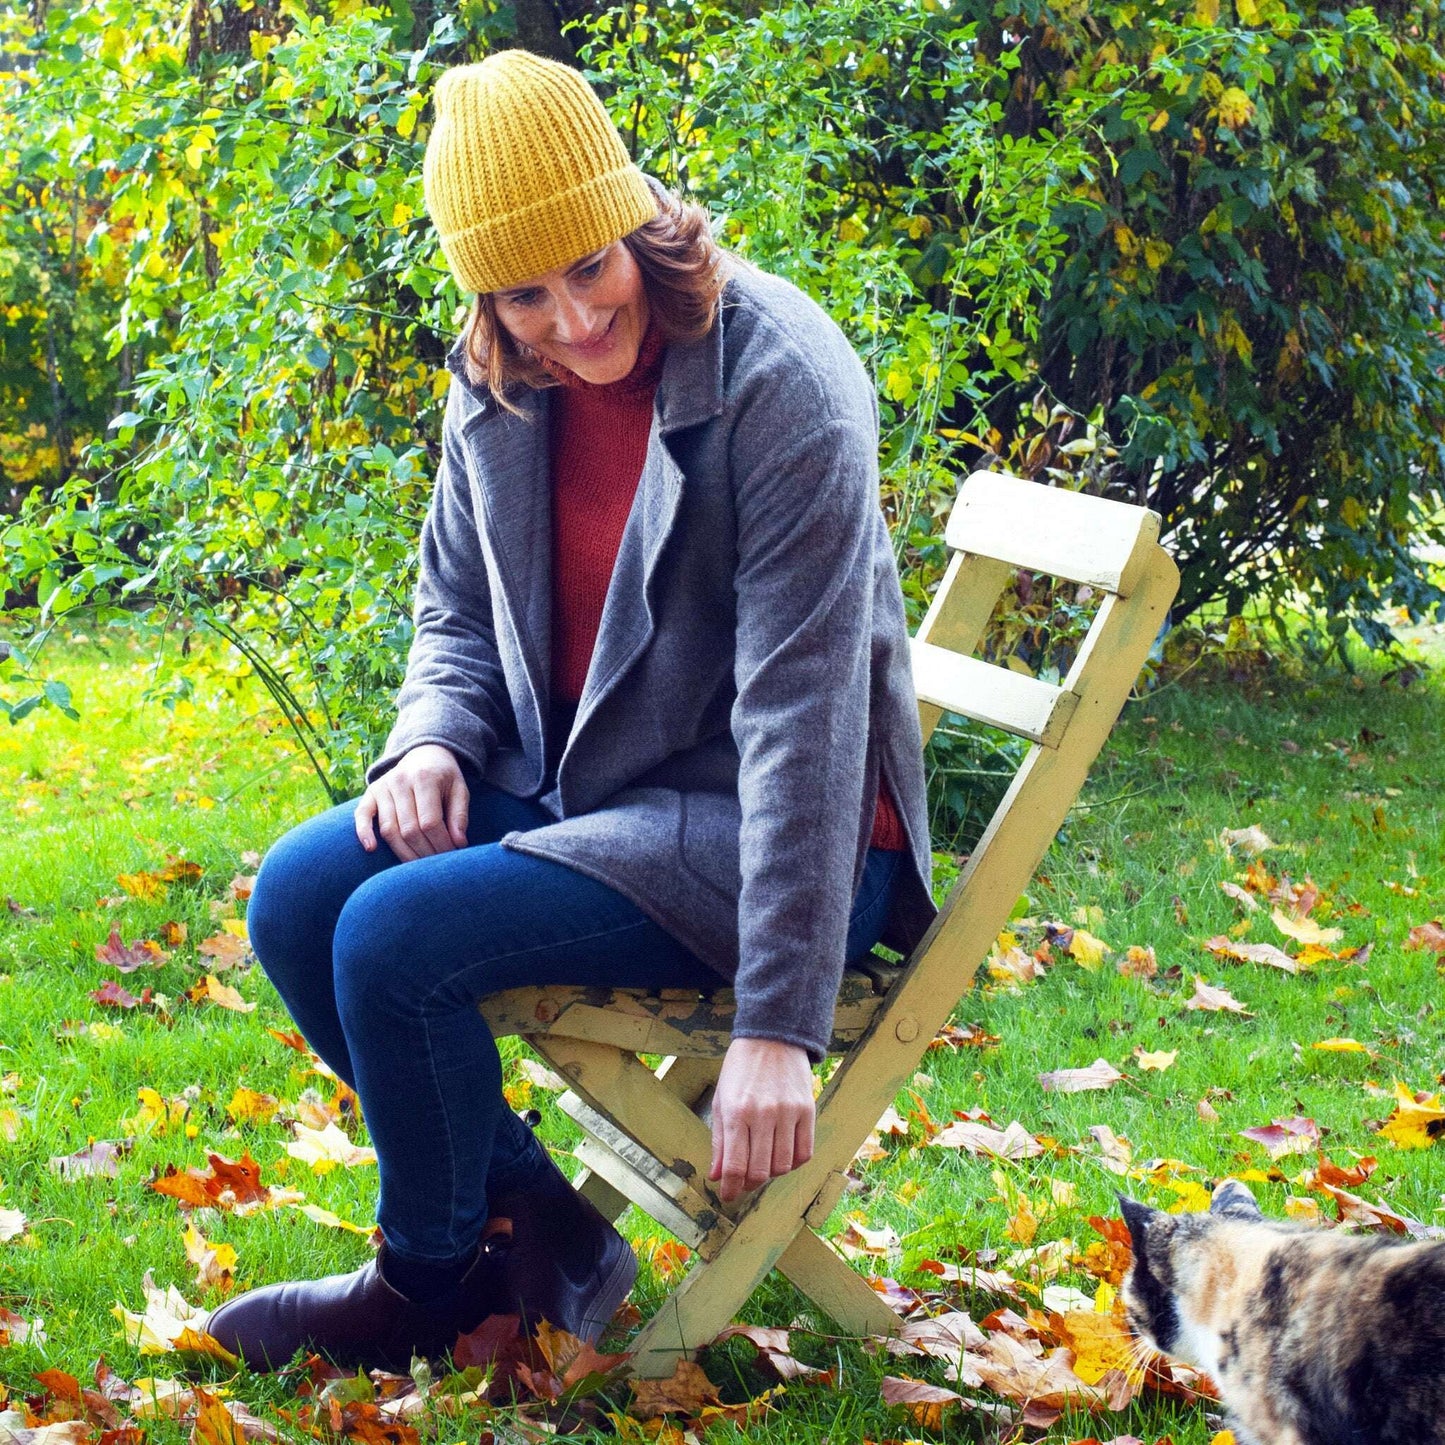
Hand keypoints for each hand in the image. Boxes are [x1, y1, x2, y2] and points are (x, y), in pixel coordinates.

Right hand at [354, 744, 469, 861]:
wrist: (424, 753)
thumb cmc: (444, 777)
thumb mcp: (459, 789)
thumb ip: (459, 815)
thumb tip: (459, 843)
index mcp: (425, 778)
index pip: (430, 821)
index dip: (440, 843)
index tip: (450, 856)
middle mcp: (400, 781)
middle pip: (409, 829)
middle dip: (424, 852)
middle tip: (435, 864)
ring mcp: (382, 786)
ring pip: (388, 829)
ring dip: (403, 852)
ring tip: (417, 866)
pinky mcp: (370, 792)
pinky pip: (362, 815)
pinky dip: (364, 832)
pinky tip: (371, 849)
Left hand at [708, 1037, 814, 1202]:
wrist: (772, 1037)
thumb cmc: (741, 1069)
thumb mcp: (721, 1100)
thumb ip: (720, 1141)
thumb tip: (717, 1176)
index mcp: (737, 1112)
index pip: (735, 1165)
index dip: (730, 1188)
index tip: (727, 1196)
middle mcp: (763, 1114)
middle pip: (760, 1171)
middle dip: (749, 1184)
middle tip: (743, 1181)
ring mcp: (788, 1112)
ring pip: (783, 1166)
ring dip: (771, 1174)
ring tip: (762, 1164)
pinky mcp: (808, 1110)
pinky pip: (804, 1152)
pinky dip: (793, 1163)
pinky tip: (782, 1154)